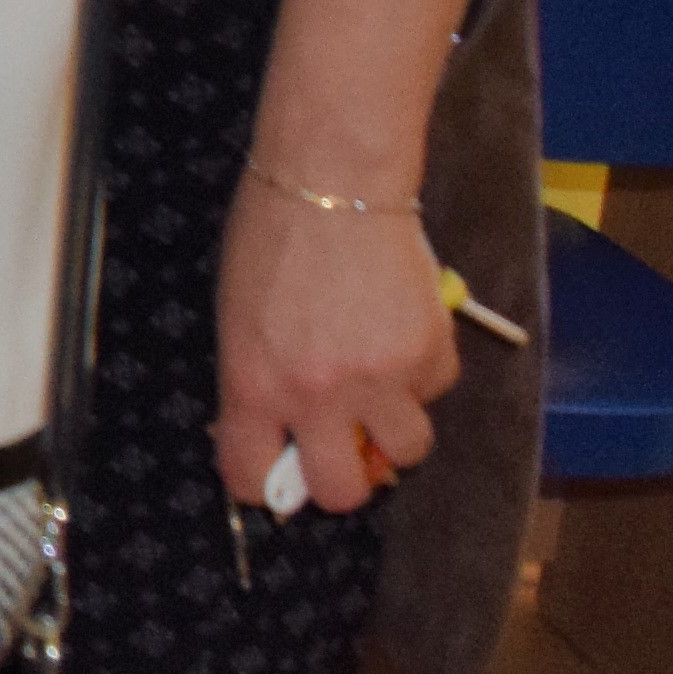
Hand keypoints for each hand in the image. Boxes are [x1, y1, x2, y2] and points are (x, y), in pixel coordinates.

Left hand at [215, 178, 454, 511]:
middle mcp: (317, 395)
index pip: (249, 476)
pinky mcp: (431, 355)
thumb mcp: (237, 315)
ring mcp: (380, 379)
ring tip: (379, 385)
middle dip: (344, 478)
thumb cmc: (273, 236)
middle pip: (341, 492)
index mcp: (253, 384)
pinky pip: (435, 392)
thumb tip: (275, 426)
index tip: (271, 477)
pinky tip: (399, 330)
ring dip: (394, 429)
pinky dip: (422, 374)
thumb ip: (257, 380)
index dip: (261, 485)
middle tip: (343, 451)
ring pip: (407, 451)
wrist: (335, 181)